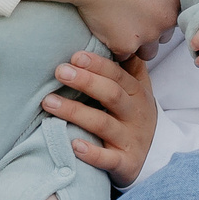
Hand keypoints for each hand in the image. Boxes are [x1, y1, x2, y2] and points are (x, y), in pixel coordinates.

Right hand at [27, 0, 179, 59]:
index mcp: (174, 0)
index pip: (173, 18)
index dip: (158, 16)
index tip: (144, 11)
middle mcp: (165, 20)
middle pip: (163, 37)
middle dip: (150, 32)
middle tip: (130, 19)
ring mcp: (146, 35)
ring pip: (147, 52)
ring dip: (137, 45)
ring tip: (119, 30)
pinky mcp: (125, 45)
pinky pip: (123, 55)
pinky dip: (115, 47)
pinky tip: (105, 32)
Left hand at [44, 51, 157, 187]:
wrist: (148, 158)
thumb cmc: (132, 116)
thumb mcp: (137, 90)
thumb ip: (127, 66)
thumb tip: (114, 36)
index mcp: (136, 93)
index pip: (117, 75)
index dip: (97, 64)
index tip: (75, 55)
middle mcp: (135, 114)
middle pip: (112, 94)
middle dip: (86, 81)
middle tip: (60, 71)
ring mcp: (130, 139)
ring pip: (103, 124)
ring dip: (76, 112)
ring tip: (49, 102)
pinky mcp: (125, 164)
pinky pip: (109, 159)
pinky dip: (92, 153)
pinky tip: (74, 145)